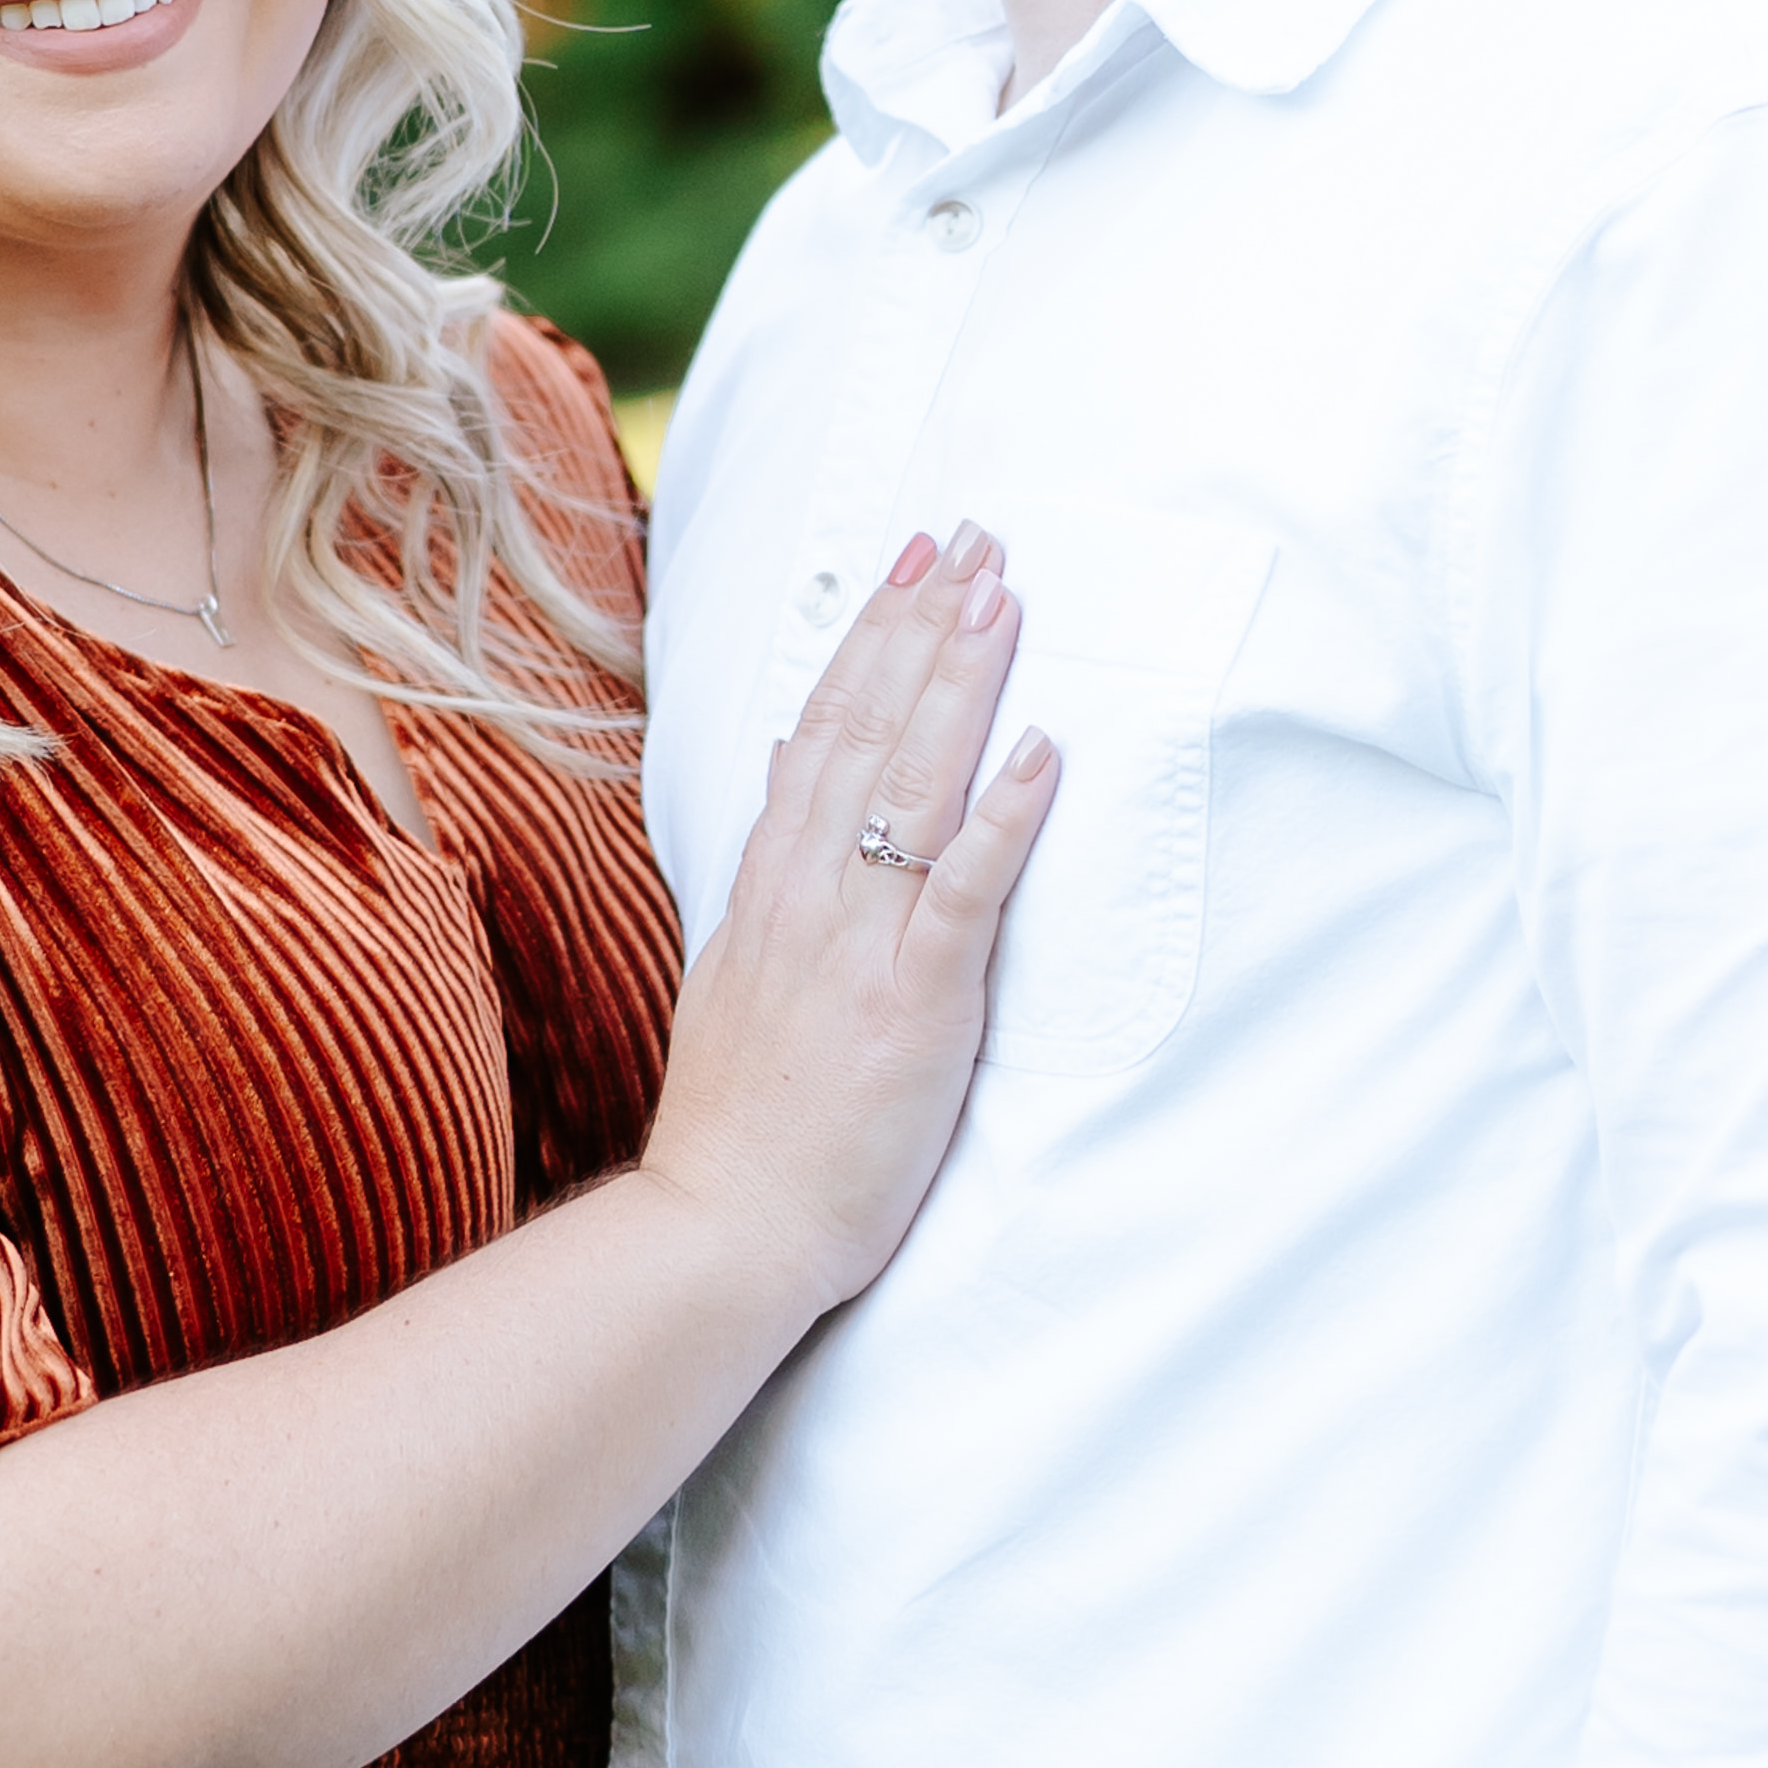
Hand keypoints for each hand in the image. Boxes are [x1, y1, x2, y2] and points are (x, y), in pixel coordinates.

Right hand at [640, 525, 1057, 1322]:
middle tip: (979, 539)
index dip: (872, 638)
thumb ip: (767, 867)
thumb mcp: (734, 970)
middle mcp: (809, 896)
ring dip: (962, 684)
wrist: (724, 1229)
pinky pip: (962, 894)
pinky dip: (1004, 818)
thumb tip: (786, 759)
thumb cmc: (745, 1123)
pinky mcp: (913, 1005)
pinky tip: (1044, 753)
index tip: (914, 565)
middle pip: (867, 729)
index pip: (821, 728)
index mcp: (772, 887)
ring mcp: (858, 945)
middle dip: (926, 625)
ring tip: (1007, 599)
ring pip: (910, 784)